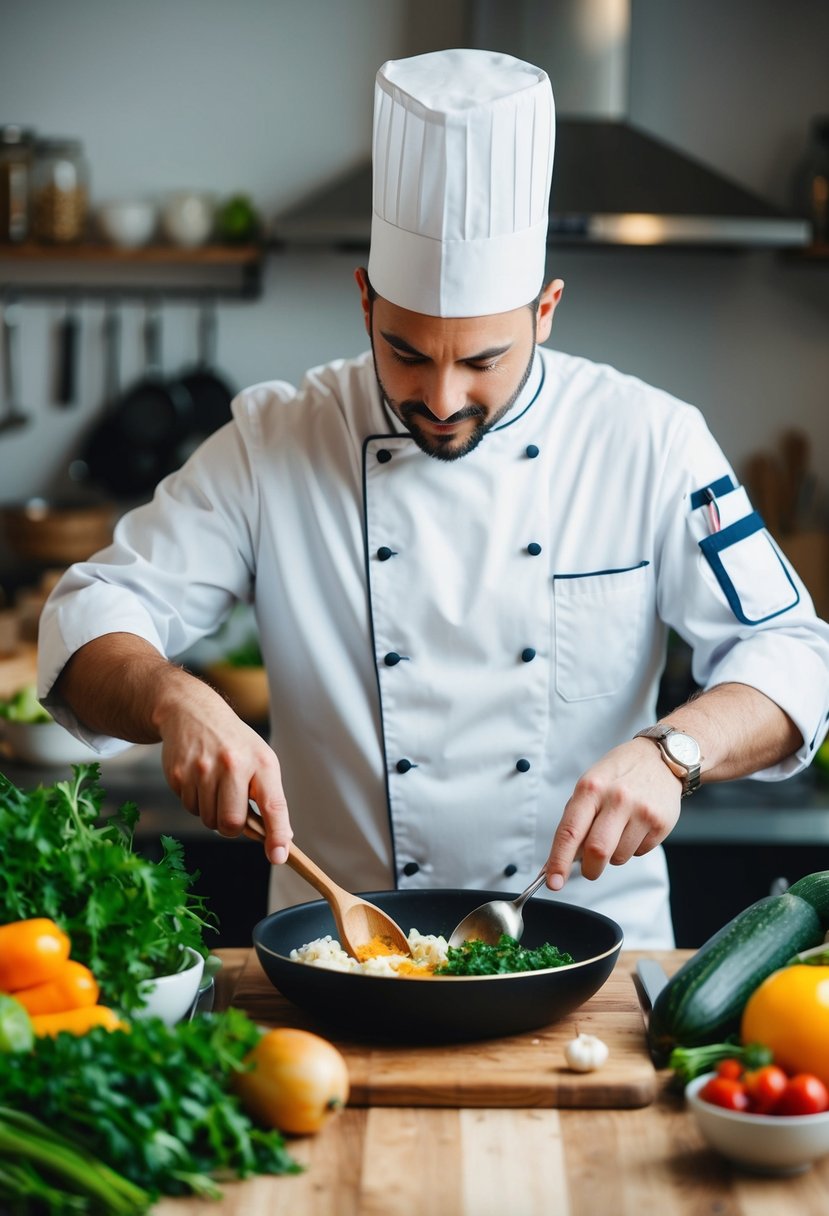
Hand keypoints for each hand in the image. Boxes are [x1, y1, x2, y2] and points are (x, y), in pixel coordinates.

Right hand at [156, 674, 291, 864]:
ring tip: (215, 786)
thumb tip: (283, 838)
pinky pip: (190, 808)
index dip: (277, 835)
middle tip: (233, 808)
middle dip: (233, 826)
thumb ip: (271, 798)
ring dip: (213, 813)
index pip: (272, 806)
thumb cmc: (234, 743)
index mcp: (260, 762)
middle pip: (232, 823)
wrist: (192, 712)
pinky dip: (196, 802)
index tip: (279, 856)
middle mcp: (232, 764)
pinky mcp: (178, 774)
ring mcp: (202, 769)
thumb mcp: (260, 760)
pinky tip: (199, 780)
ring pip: (209, 820)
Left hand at [544, 739, 681, 888]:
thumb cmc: (618, 774)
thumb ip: (575, 820)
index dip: (558, 861)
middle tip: (589, 869)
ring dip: (613, 856)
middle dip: (589, 869)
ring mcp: (641, 811)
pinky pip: (639, 853)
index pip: (570, 832)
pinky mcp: (661, 823)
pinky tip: (635, 827)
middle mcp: (616, 799)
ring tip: (618, 831)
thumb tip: (557, 860)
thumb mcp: (590, 785)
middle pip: (596, 851)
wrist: (659, 758)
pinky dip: (632, 848)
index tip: (553, 882)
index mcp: (590, 788)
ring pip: (618, 857)